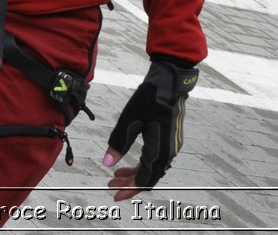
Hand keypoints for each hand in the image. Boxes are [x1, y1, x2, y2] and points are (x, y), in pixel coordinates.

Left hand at [102, 59, 197, 199]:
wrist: (170, 82)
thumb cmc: (150, 99)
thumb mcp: (129, 119)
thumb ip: (119, 143)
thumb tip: (107, 164)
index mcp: (160, 151)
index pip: (145, 180)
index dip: (129, 189)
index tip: (114, 194)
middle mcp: (168, 153)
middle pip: (148, 177)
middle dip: (129, 183)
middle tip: (111, 185)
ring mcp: (170, 147)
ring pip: (151, 168)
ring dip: (134, 174)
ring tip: (116, 175)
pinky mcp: (168, 140)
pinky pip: (155, 159)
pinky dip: (141, 164)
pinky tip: (128, 162)